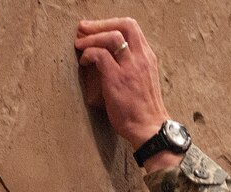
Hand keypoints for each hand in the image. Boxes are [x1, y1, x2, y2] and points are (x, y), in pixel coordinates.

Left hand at [75, 18, 169, 149]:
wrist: (150, 129)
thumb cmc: (143, 110)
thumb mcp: (142, 81)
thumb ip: (130, 65)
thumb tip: (106, 56)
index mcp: (148, 58)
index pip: (132, 27)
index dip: (111, 23)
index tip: (97, 29)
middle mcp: (142, 59)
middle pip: (124, 25)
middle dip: (100, 24)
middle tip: (84, 30)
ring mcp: (131, 68)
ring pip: (112, 36)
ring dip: (92, 37)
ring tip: (80, 44)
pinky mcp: (118, 79)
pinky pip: (100, 55)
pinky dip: (88, 54)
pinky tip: (85, 62)